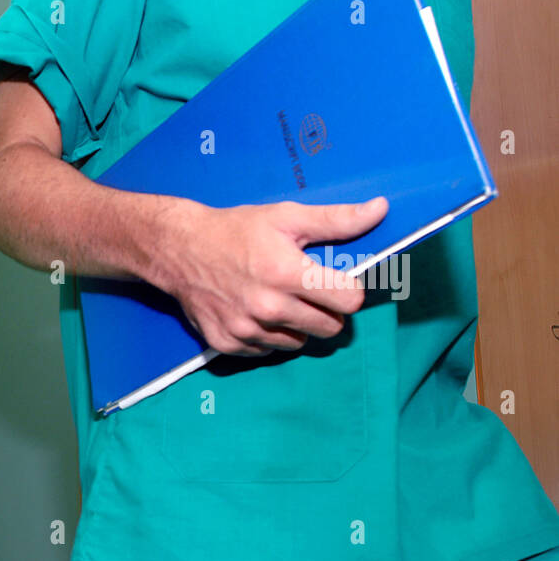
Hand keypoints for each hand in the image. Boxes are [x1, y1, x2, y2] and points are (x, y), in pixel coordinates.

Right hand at [151, 197, 388, 355]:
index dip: (349, 290)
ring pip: (298, 343)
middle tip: (309, 293)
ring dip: (297, 326)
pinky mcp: (228, 343)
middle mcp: (269, 308)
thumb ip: (336, 220)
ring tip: (280, 302)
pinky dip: (268, 336)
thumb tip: (381, 210)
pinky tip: (256, 314)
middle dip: (327, 312)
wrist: (180, 250)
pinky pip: (266, 351)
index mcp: (288, 274)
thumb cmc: (235, 230)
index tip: (336, 281)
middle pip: (329, 328)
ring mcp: (247, 329)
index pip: (349, 300)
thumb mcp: (286, 216)